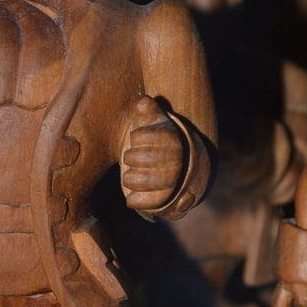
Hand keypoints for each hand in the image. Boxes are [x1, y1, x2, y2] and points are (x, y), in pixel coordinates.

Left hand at [122, 95, 183, 211]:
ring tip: (127, 175)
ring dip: (137, 179)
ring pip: (160, 183)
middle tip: (127, 156)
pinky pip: (156, 203)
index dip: (144, 137)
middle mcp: (179, 162)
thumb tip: (143, 103)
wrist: (149, 160)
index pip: (165, 138)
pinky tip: (129, 197)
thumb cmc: (146, 136)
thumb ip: (146, 110)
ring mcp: (173, 182)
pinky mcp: (164, 199)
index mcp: (175, 139)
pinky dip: (140, 201)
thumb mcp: (146, 121)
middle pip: (164, 159)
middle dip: (138, 159)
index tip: (134, 137)